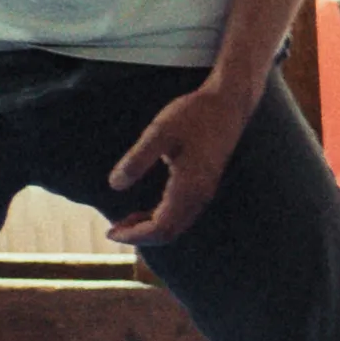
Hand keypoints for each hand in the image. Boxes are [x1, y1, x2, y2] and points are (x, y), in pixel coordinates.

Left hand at [106, 80, 255, 244]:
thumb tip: (115, 185)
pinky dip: (161, 218)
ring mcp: (205, 191)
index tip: (110, 232)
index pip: (161, 227)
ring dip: (151, 228)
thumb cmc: (194, 115)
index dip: (135, 235)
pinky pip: (182, 214)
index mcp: (189, 186)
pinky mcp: (205, 184)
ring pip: (177, 225)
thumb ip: (137, 159)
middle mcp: (200, 195)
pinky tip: (144, 210)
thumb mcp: (159, 132)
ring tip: (125, 222)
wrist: (229, 104)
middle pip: (170, 232)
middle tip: (113, 230)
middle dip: (141, 236)